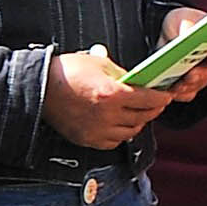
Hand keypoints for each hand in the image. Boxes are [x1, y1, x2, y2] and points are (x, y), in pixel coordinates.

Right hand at [40, 48, 181, 150]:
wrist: (40, 87)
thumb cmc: (67, 72)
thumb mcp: (100, 63)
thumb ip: (122, 75)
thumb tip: (137, 83)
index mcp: (113, 94)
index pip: (148, 100)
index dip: (161, 98)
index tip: (166, 96)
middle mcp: (107, 116)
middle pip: (142, 118)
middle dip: (152, 110)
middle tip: (156, 105)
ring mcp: (97, 130)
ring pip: (129, 133)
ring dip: (137, 123)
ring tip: (138, 115)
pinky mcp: (87, 139)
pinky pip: (112, 142)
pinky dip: (120, 134)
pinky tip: (120, 125)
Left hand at [151, 9, 206, 99]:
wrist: (169, 36)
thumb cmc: (181, 24)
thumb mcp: (182, 19)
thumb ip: (187, 26)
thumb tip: (186, 35)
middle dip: (200, 74)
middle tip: (190, 76)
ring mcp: (204, 76)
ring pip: (198, 85)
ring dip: (188, 87)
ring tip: (176, 86)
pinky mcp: (192, 88)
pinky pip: (187, 94)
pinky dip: (178, 93)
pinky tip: (170, 90)